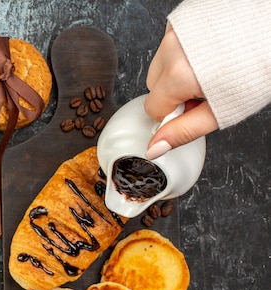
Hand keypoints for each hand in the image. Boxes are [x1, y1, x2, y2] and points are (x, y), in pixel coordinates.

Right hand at [144, 23, 217, 158]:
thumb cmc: (259, 66)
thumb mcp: (222, 110)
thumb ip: (184, 131)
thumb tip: (155, 147)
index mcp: (179, 74)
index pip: (153, 108)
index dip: (175, 114)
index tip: (196, 107)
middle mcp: (172, 48)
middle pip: (154, 85)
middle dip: (174, 92)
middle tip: (204, 90)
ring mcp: (175, 30)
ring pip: (160, 64)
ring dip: (177, 71)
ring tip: (207, 69)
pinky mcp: (181, 18)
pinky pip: (169, 43)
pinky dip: (183, 51)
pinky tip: (205, 52)